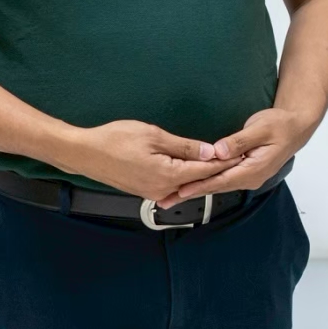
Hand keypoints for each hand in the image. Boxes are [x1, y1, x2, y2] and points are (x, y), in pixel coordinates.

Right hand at [62, 120, 236, 200]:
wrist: (85, 153)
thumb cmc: (114, 140)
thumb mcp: (154, 136)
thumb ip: (184, 147)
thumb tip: (209, 152)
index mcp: (167, 176)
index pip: (205, 170)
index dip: (225, 161)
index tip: (242, 154)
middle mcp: (162, 189)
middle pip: (197, 180)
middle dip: (218, 169)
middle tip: (240, 158)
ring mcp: (153, 192)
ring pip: (185, 183)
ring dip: (202, 174)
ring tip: (223, 162)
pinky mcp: (146, 190)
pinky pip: (172, 185)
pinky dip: (186, 177)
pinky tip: (195, 168)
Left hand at [154, 106, 320, 206]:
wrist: (297, 127)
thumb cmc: (281, 125)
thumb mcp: (260, 128)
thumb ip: (239, 141)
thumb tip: (219, 150)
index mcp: (254, 168)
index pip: (220, 180)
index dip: (199, 185)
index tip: (180, 190)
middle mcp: (251, 177)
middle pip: (216, 187)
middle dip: (191, 192)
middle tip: (167, 199)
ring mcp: (249, 177)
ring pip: (219, 185)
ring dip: (197, 189)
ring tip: (174, 196)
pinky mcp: (247, 173)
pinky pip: (224, 180)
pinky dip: (207, 183)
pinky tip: (195, 185)